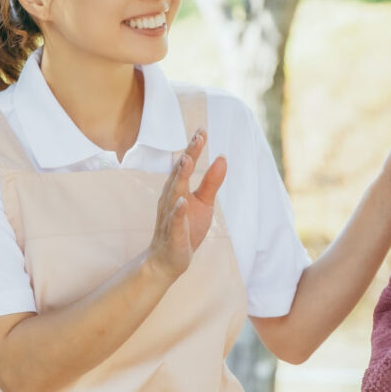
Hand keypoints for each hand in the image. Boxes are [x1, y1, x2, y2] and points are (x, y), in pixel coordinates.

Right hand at [147, 129, 226, 280]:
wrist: (168, 260)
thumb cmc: (186, 228)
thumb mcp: (204, 203)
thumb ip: (212, 181)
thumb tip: (222, 157)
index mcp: (178, 189)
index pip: (185, 165)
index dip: (194, 148)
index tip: (202, 130)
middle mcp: (170, 199)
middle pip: (179, 174)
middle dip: (188, 156)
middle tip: (197, 137)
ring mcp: (170, 216)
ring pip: (175, 194)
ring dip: (180, 177)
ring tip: (187, 160)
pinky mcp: (173, 235)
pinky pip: (175, 222)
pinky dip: (178, 211)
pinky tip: (183, 201)